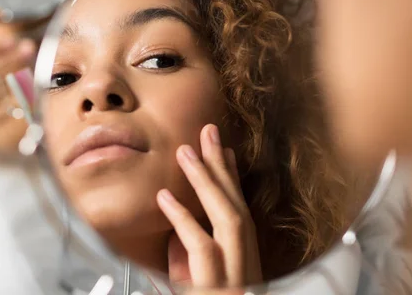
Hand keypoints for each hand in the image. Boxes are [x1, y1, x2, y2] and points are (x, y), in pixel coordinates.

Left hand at [156, 124, 261, 287]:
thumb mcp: (199, 281)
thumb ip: (193, 254)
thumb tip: (179, 225)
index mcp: (246, 262)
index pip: (241, 212)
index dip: (233, 179)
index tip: (226, 150)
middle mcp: (247, 266)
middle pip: (237, 207)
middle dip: (222, 166)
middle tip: (209, 131)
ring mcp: (236, 278)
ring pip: (228, 219)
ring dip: (207, 181)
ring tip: (185, 152)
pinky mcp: (218, 290)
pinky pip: (202, 247)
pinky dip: (183, 219)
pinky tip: (164, 197)